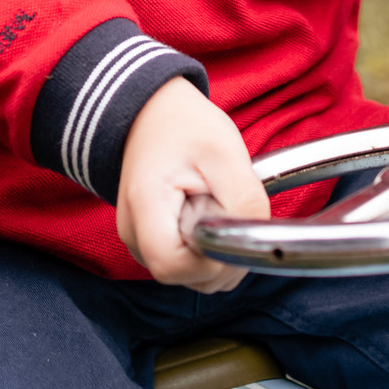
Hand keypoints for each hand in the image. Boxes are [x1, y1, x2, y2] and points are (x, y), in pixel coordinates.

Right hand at [116, 77, 270, 291]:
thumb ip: (244, 202)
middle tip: (227, 207)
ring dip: (217, 252)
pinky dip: (208, 247)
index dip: (212, 259)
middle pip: (186, 277)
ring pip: (191, 276)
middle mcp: (133, 234)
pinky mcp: (152, 241)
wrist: (155, 111)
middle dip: (222, 254)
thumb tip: (254, 244)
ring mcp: (140, 241)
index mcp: (144, 206)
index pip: (173, 266)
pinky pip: (189, 263)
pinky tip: (209, 213)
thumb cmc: (185, 126)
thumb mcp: (225, 153)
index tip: (229, 226)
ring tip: (216, 205)